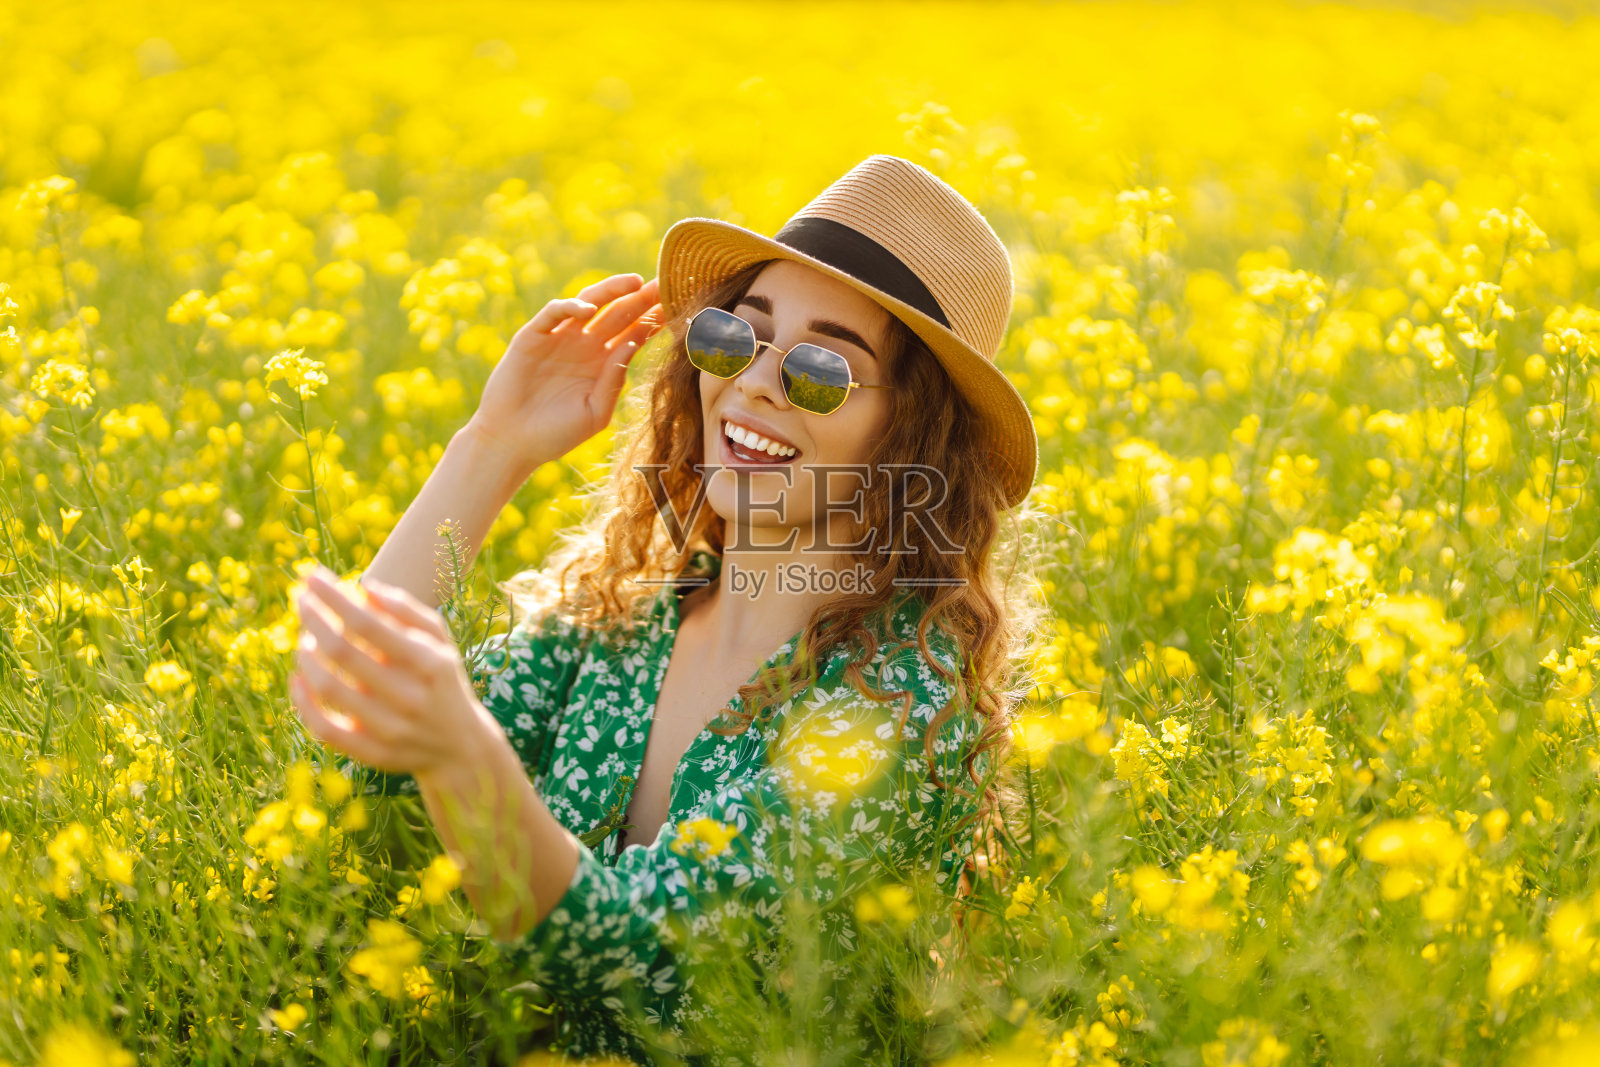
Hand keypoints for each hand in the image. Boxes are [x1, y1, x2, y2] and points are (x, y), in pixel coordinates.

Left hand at [289, 564, 496, 778]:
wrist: (460, 747)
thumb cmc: (441, 681)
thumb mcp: (440, 642)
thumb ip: (408, 611)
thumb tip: (365, 587)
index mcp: (429, 663)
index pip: (368, 623)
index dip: (334, 597)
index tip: (311, 575)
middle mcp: (410, 697)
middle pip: (342, 651)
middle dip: (313, 617)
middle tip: (299, 598)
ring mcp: (390, 729)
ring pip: (329, 688)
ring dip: (306, 655)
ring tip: (303, 635)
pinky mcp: (371, 753)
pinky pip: (325, 728)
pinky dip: (303, 702)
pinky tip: (297, 677)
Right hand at [467, 272, 664, 468]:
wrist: (512, 443)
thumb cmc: (555, 434)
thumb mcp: (595, 412)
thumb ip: (613, 381)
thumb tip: (633, 344)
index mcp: (604, 364)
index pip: (635, 334)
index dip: (655, 320)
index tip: (679, 308)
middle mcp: (585, 345)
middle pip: (618, 313)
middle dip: (640, 298)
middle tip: (664, 282)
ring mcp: (559, 338)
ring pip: (589, 303)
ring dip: (611, 290)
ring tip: (633, 283)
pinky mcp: (533, 336)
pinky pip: (553, 313)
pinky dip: (569, 306)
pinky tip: (588, 309)